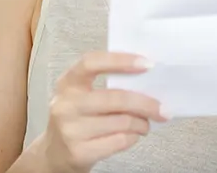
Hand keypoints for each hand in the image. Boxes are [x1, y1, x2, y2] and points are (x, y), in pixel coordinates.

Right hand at [40, 51, 167, 172]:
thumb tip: (148, 79)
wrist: (54, 154)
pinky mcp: (78, 152)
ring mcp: (70, 130)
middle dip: (145, 103)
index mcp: (68, 83)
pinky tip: (132, 135)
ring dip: (141, 123)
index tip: (147, 64)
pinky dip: (132, 137)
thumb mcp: (82, 96)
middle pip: (116, 97)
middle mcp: (66, 105)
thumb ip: (107, 85)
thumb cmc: (78, 119)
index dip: (120, 60)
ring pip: (122, 122)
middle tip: (162, 109)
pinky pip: (119, 141)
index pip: (91, 62)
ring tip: (145, 124)